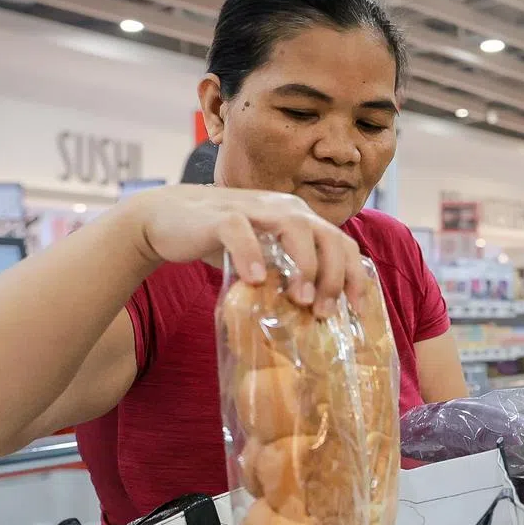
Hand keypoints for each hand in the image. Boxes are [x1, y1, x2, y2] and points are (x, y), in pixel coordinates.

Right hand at [127, 186, 366, 316]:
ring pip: (295, 228)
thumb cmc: (223, 244)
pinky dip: (252, 255)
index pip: (341, 243)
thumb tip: (318, 316)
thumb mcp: (265, 260)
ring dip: (305, 266)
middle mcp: (284, 209)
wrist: (167, 220)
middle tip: (324, 312)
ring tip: (300, 300)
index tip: (356, 309)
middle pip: (328, 236)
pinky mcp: (220, 216)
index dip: (354, 276)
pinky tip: (256, 281)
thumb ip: (289, 276)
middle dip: (333, 277)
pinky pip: (241, 231)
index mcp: (300, 219)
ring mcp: (254, 209)